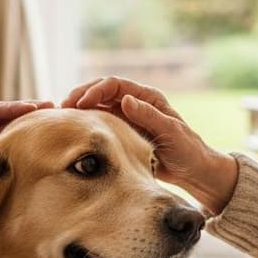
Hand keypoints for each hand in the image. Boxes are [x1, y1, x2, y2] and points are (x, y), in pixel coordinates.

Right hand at [62, 76, 236, 211]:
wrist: (195, 172)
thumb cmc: (188, 152)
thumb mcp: (171, 133)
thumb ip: (149, 117)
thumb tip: (125, 99)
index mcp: (148, 98)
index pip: (115, 85)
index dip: (95, 90)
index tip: (80, 103)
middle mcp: (136, 104)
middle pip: (102, 91)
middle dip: (82, 95)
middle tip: (62, 106)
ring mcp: (128, 118)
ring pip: (98, 106)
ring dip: (80, 108)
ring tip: (62, 116)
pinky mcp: (123, 133)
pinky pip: (100, 123)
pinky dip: (86, 123)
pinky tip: (73, 131)